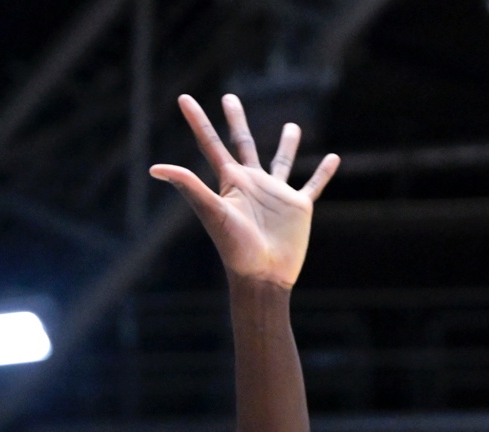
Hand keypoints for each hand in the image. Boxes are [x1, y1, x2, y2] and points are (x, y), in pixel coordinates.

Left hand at [150, 93, 337, 287]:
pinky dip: (323, 173)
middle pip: (242, 143)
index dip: (197, 121)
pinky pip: (313, 185)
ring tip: (292, 126)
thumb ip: (189, 187)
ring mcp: (276, 194)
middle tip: (229, 97)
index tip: (184, 99)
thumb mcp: (212, 212)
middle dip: (236, 120)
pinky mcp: (298, 207)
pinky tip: (334, 159)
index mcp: (230, 182)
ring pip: (281, 162)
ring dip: (287, 144)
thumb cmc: (235, 248)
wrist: (262, 277)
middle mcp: (252, 183)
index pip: (210, 144)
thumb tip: (155, 167)